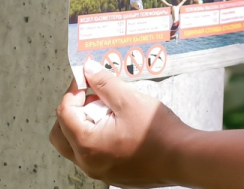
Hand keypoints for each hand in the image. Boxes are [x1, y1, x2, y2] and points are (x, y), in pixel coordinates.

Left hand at [49, 58, 189, 187]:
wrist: (182, 158)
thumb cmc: (158, 133)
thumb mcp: (129, 99)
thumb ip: (105, 83)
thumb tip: (88, 70)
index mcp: (87, 144)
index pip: (64, 112)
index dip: (74, 91)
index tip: (88, 79)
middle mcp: (88, 162)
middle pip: (61, 133)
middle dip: (73, 110)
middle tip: (94, 96)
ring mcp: (99, 171)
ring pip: (76, 145)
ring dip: (85, 124)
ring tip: (110, 110)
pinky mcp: (111, 173)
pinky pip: (93, 154)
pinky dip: (97, 137)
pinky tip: (119, 126)